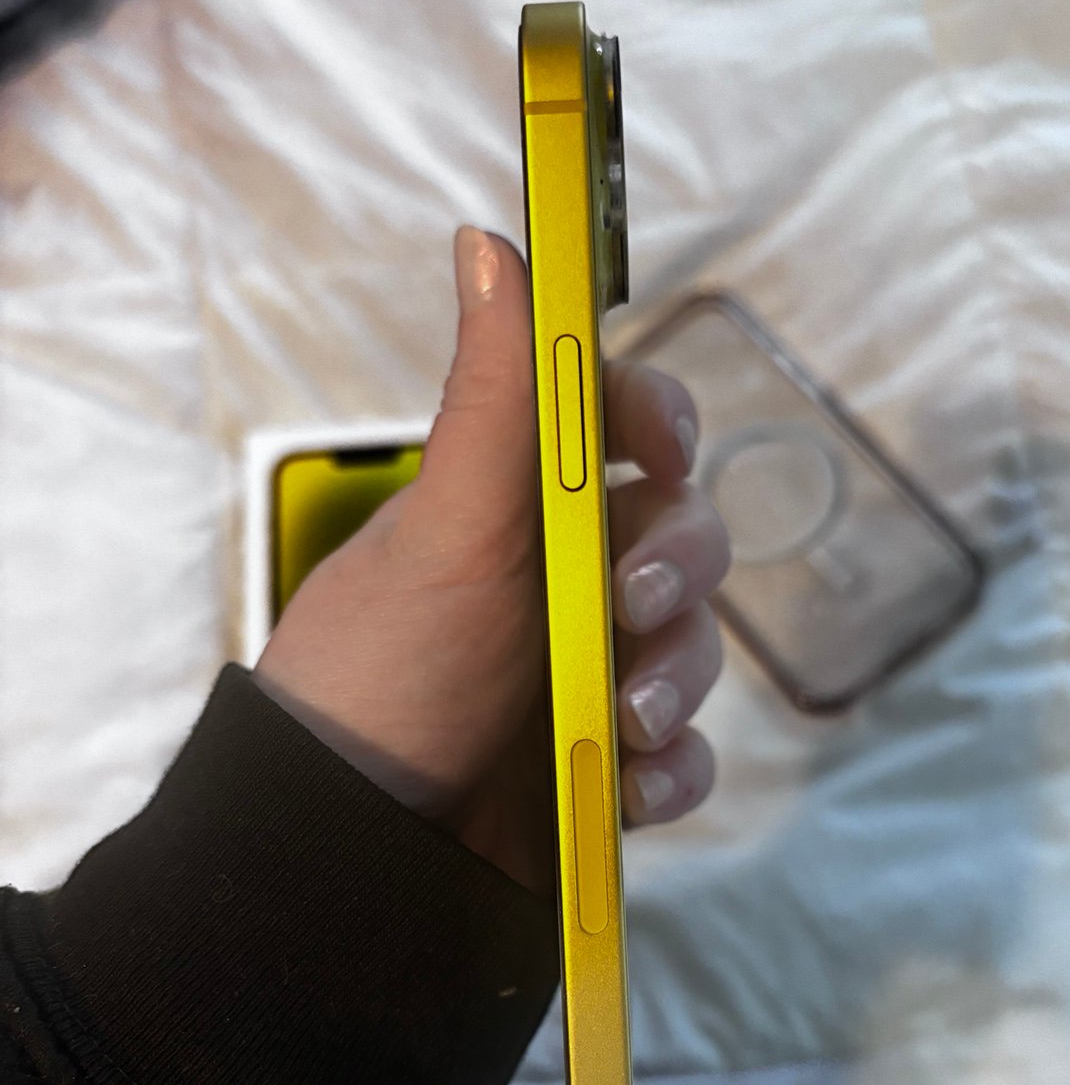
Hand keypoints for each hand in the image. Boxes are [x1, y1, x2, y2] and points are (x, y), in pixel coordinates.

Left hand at [252, 226, 731, 901]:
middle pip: (685, 536)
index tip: (661, 447)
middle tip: (631, 602)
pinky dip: (676, 771)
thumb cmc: (386, 669)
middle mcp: (564, 580)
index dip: (659, 423)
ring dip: (679, 678)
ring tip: (625, 722)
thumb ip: (492, 394)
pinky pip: (688, 755)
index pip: (623, 430)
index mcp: (521, 508)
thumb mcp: (448, 526)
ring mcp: (591, 670)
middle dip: (680, 568)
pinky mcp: (609, 762)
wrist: (357, 846)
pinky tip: (632, 788)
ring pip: (697, 646)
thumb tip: (491, 238)